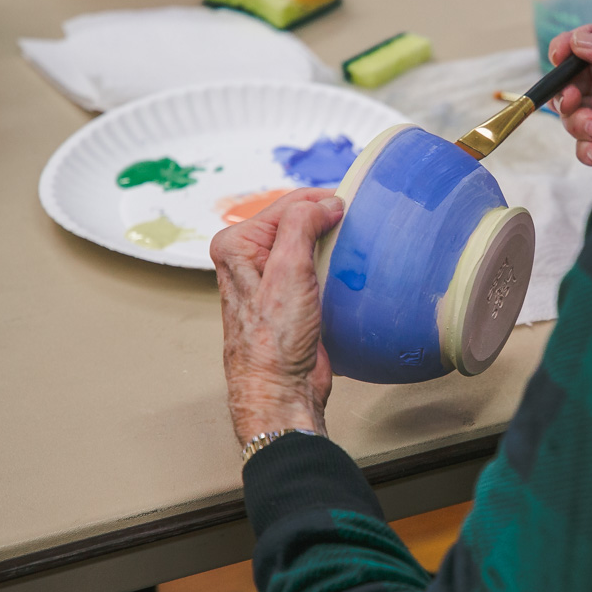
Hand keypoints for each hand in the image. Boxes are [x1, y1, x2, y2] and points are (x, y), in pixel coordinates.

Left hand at [209, 188, 344, 445]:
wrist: (281, 390)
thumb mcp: (288, 270)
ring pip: (309, 244)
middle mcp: (248, 258)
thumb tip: (325, 203)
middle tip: (355, 226)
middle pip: (298, 221)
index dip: (322, 201)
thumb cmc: (275, 342)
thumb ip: (301, 225)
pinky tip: (346, 269)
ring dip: (332, 244)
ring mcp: (268, 278)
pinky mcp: (288, 297)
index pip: (288, 204)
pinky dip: (333, 265)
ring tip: (353, 246)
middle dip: (327, 222)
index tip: (351, 206)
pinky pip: (315, 267)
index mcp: (236, 244)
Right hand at [548, 25, 591, 176]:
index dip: (568, 48)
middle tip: (573, 100)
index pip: (588, 47)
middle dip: (567, 93)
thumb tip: (581, 41)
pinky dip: (586, 150)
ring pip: (573, 117)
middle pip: (572, 85)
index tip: (560, 54)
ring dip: (580, 123)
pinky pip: (584, 148)